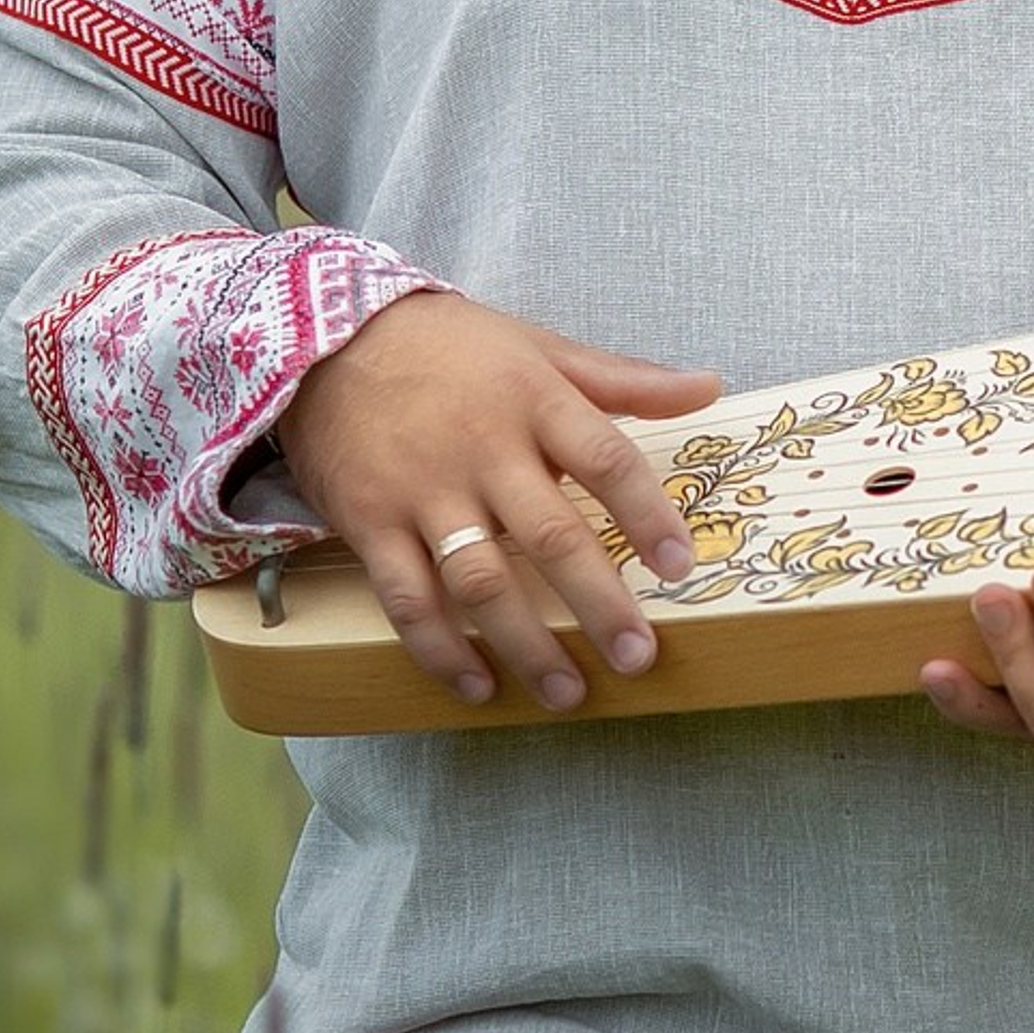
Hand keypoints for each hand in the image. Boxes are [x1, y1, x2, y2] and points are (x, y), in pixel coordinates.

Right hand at [278, 295, 720, 709]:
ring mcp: (423, 492)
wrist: (324, 340)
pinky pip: (408, 597)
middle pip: (551, 536)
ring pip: (481, 581)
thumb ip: (625, 379)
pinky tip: (477, 685)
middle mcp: (482, 450)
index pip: (607, 461)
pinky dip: (441, 649)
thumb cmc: (450, 347)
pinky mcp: (370, 523)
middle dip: (600, 604)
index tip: (682, 567)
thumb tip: (708, 387)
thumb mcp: (540, 346)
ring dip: (527, 644)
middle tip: (638, 657)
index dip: (649, 515)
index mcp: (534, 401)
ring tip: (568, 692)